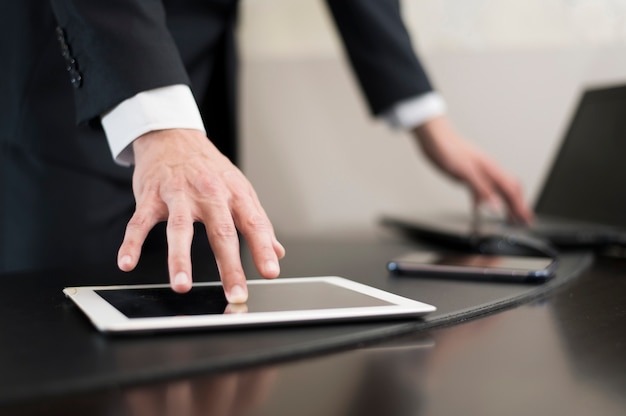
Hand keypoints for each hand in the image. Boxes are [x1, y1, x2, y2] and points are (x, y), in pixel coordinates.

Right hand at [116, 129, 284, 302]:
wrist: (173, 136)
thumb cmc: (209, 168)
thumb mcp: (239, 189)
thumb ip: (257, 222)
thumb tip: (276, 252)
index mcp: (234, 193)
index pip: (253, 223)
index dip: (262, 248)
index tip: (270, 272)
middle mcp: (208, 194)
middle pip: (221, 232)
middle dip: (229, 265)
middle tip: (236, 292)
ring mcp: (178, 195)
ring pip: (179, 229)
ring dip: (179, 259)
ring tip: (181, 286)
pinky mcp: (150, 196)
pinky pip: (139, 222)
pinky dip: (131, 243)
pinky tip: (127, 263)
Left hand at [412, 116, 532, 223]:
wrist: (434, 139)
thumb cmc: (449, 149)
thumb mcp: (466, 172)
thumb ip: (482, 189)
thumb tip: (496, 205)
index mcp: (492, 170)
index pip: (512, 191)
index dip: (521, 206)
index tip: (527, 219)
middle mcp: (488, 172)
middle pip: (509, 191)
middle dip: (518, 206)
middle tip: (524, 221)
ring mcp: (479, 174)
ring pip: (497, 191)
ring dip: (505, 205)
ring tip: (509, 218)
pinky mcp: (468, 176)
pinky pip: (481, 191)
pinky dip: (484, 202)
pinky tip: (480, 209)